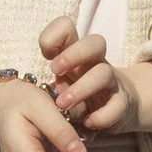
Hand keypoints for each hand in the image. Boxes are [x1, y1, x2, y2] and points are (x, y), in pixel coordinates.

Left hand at [43, 19, 132, 136]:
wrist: (119, 107)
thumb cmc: (82, 91)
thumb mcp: (64, 81)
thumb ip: (50, 79)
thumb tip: (29, 88)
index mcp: (78, 53)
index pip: (68, 27)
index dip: (55, 35)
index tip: (45, 54)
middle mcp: (97, 63)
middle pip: (95, 42)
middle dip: (74, 54)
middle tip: (54, 71)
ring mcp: (112, 82)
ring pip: (104, 73)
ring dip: (81, 88)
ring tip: (63, 105)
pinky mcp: (122, 104)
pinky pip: (117, 105)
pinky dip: (102, 115)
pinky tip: (87, 123)